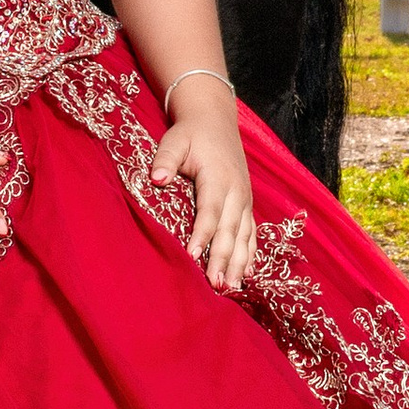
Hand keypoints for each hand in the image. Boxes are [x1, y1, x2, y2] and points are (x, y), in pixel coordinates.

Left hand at [148, 84, 257, 289]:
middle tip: (215, 284)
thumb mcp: (175, 139)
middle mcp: (236, 191)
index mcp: (218, 177)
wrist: (215, 120)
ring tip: (232, 287)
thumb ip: (165, 158)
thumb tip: (157, 179)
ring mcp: (244, 199)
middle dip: (223, 259)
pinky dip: (250, 255)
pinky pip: (252, 233)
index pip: (210, 212)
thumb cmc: (191, 133)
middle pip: (230, 230)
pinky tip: (248, 276)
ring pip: (244, 236)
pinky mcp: (246, 204)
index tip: (193, 256)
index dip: (202, 235)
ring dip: (239, 263)